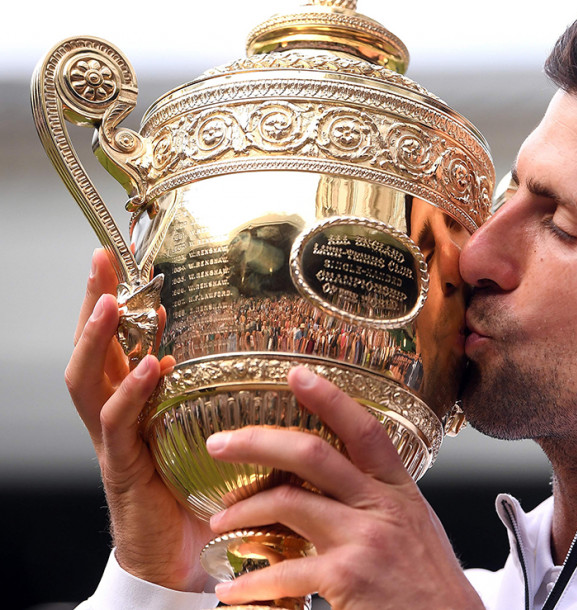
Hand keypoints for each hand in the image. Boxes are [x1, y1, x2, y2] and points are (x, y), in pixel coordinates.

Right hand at [67, 249, 211, 590]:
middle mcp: (118, 417)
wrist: (183, 559)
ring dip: (98, 339)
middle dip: (94, 303)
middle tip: (101, 261)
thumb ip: (219, 398)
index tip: (124, 260)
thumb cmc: (201, 495)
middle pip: (92, 350)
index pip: (119, 343)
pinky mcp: (123, 470)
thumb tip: (245, 357)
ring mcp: (114, 443)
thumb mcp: (215, 433)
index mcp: (139, 404)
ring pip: (88, 381)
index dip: (119, 302)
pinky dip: (130, 394)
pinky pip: (116, 426)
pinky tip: (148, 368)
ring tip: (111, 302)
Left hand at [206, 367, 484, 608]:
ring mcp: (365, 538)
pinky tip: (232, 591)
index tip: (296, 374)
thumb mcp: (413, 529)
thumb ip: (380, 503)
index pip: (363, 429)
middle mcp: (382, 506)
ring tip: (220, 521)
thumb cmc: (429, 586)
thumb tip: (342, 487)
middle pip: (313, 454)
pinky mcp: (348, 575)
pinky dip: (250, 582)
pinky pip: (284, 569)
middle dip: (258, 442)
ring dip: (243, 511)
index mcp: (398, 490)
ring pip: (289, 503)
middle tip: (219, 444)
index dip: (329, 397)